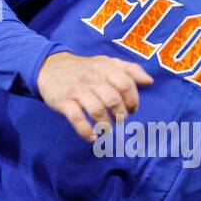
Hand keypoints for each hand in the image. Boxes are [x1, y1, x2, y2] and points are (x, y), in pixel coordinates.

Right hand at [36, 51, 153, 143]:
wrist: (50, 67)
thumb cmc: (86, 69)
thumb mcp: (107, 63)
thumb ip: (130, 70)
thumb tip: (149, 82)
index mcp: (105, 68)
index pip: (126, 84)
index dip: (133, 100)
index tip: (132, 109)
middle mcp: (92, 78)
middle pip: (113, 100)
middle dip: (120, 115)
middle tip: (119, 120)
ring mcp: (77, 90)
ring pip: (97, 111)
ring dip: (106, 125)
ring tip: (107, 129)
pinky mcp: (63, 102)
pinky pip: (77, 120)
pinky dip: (87, 132)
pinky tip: (93, 137)